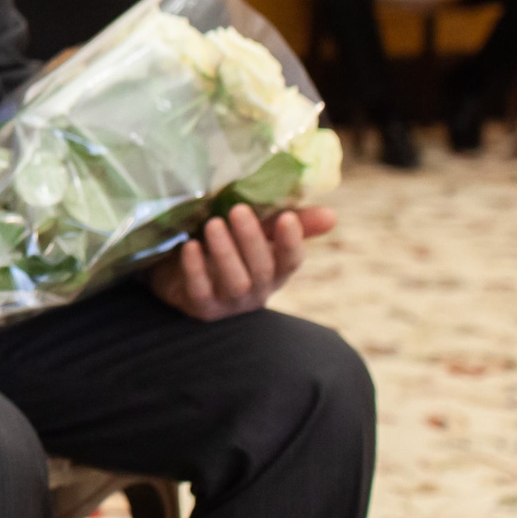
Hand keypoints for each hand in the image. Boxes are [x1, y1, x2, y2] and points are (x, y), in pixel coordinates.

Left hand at [147, 204, 335, 320]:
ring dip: (225, 252)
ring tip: (213, 224)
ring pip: (235, 281)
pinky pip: (200, 291)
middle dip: (252, 240)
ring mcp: (230, 302)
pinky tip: (190, 247)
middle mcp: (258, 289)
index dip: (292, 241)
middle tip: (238, 210)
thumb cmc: (230, 249)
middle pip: (262, 269)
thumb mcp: (259, 233)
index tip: (287, 218)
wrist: (183, 273)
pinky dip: (195, 269)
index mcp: (276, 270)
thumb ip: (291, 222)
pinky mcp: (201, 307)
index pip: (291, 260)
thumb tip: (332, 215)